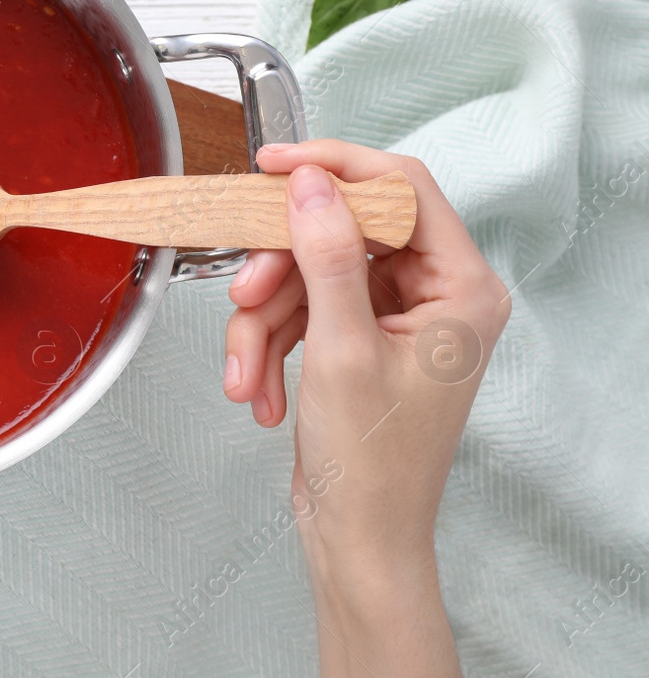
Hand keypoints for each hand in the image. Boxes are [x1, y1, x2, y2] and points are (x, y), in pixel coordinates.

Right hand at [222, 140, 508, 677]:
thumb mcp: (342, 351)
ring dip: (262, 322)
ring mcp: (394, 316)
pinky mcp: (357, 336)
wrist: (358, 540)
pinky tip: (257, 389)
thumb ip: (326, 256)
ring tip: (243, 373)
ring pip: (307, 273)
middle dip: (280, 270)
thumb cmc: (374, 467)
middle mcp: (435, 294)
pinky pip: (299, 310)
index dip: (335, 167)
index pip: (400, 189)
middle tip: (243, 295)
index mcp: (461, 288)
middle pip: (341, 232)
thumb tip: (311, 183)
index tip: (274, 165)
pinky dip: (267, 344)